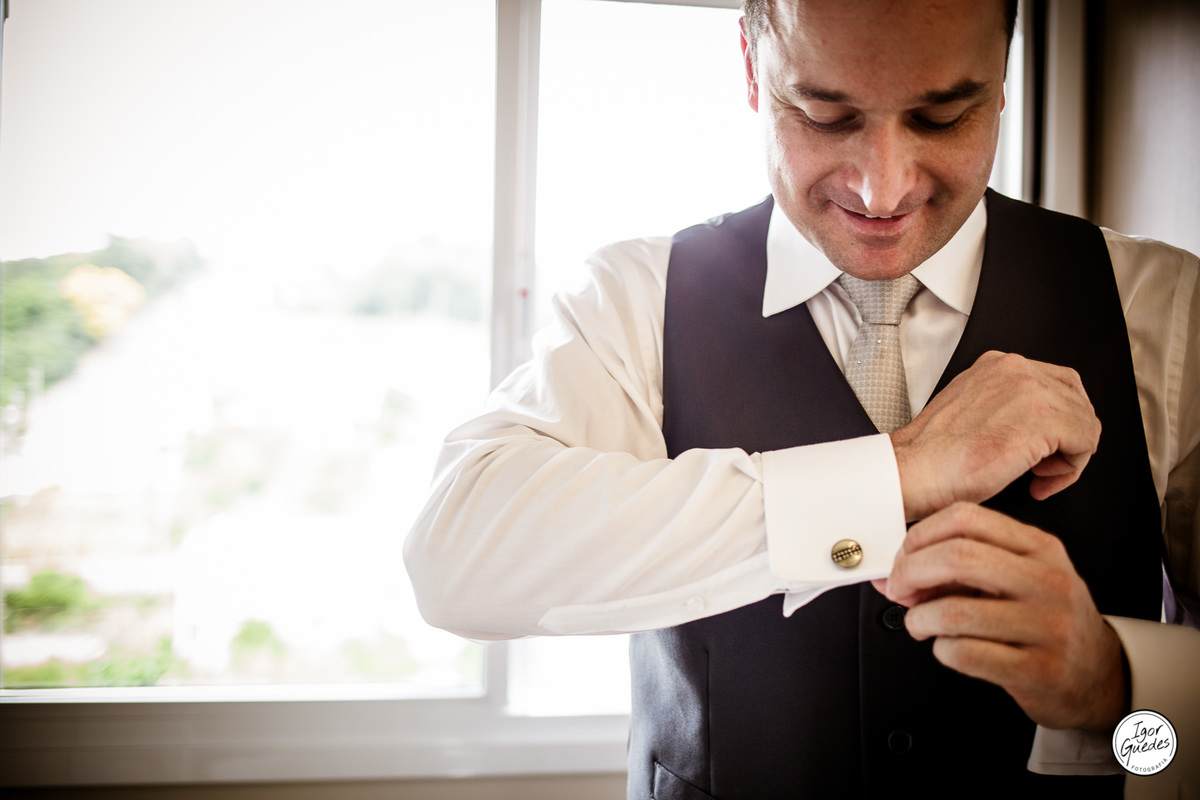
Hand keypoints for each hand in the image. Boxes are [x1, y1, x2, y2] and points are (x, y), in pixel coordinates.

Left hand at [877, 503, 1128, 730]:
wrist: (1098, 676)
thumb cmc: (1046, 622)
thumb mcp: (1018, 579)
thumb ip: (961, 568)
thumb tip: (892, 571)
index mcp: (1039, 548)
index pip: (966, 517)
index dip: (919, 535)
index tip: (902, 557)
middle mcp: (1047, 581)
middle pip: (957, 556)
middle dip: (909, 572)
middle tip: (899, 590)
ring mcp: (1048, 626)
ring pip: (953, 611)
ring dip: (919, 619)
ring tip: (921, 624)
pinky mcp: (1039, 670)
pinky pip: (964, 653)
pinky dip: (941, 650)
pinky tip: (949, 648)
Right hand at [890, 351, 1100, 521]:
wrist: (913, 471)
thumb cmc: (933, 456)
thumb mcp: (972, 410)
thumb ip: (1005, 405)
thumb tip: (1039, 426)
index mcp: (998, 365)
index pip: (1058, 384)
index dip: (1058, 423)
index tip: (1040, 448)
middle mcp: (1017, 369)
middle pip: (1078, 402)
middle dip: (1068, 440)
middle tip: (1044, 466)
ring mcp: (1031, 391)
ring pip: (1086, 422)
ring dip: (1069, 457)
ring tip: (1038, 476)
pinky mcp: (1041, 420)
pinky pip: (1087, 442)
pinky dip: (1071, 470)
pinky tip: (1039, 480)